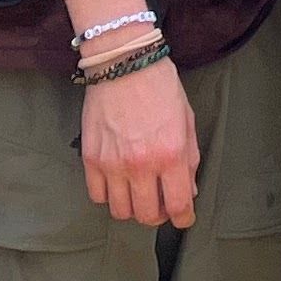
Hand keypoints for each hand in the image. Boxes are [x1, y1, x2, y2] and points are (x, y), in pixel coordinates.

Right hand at [81, 52, 199, 226]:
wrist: (123, 61)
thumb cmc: (159, 86)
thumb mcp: (186, 120)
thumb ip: (189, 159)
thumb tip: (188, 190)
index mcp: (171, 154)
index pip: (179, 205)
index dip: (183, 218)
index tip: (183, 218)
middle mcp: (141, 164)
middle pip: (147, 216)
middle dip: (158, 215)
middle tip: (161, 204)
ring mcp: (112, 163)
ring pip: (120, 211)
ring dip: (132, 208)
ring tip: (139, 193)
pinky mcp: (90, 158)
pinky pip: (97, 195)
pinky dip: (109, 195)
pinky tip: (118, 182)